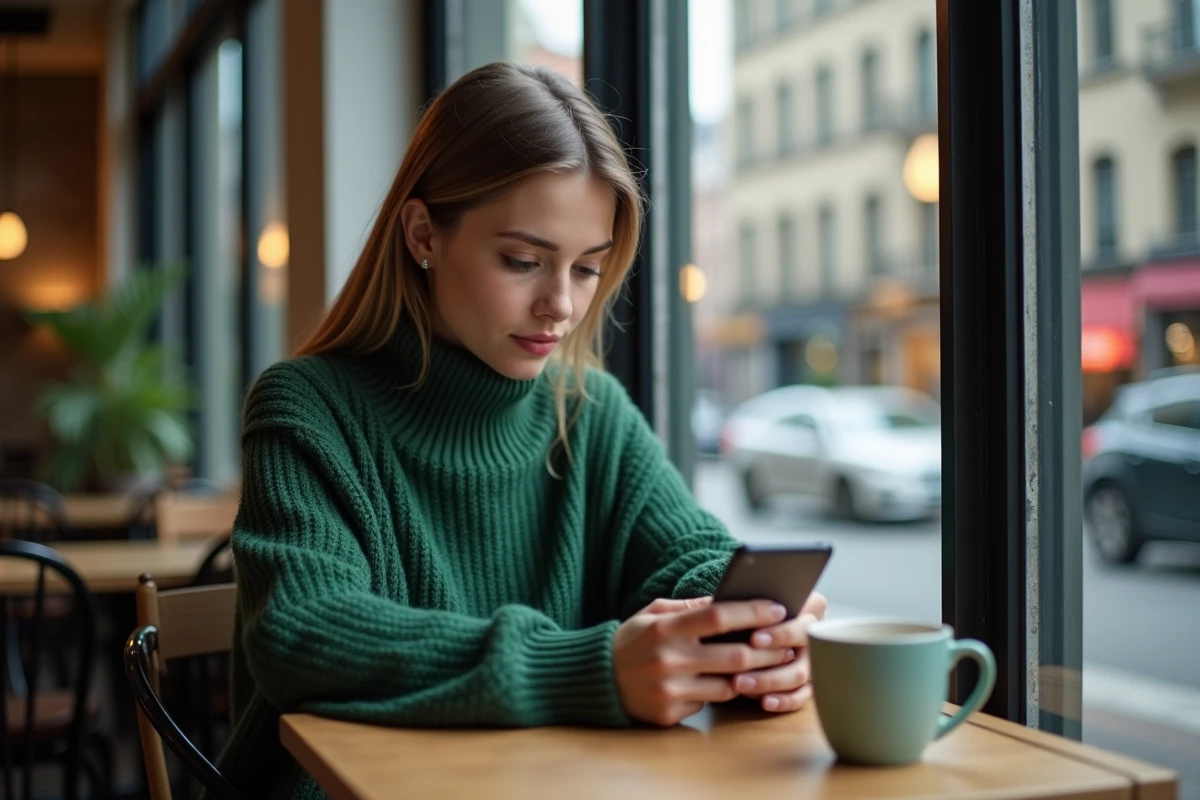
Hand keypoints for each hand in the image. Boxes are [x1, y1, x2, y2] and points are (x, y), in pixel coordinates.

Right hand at [613, 596, 794, 725]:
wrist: (597, 680)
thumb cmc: (631, 641)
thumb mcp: (652, 614)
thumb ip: (688, 607)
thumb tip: (727, 599)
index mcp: (666, 629)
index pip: (719, 617)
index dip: (753, 612)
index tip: (777, 608)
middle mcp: (669, 660)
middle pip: (735, 657)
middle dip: (767, 651)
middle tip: (787, 644)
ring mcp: (670, 691)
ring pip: (728, 686)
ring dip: (748, 676)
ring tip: (764, 665)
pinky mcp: (669, 714)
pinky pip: (708, 704)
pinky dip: (717, 693)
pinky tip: (723, 683)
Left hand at [732, 591, 827, 712]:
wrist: (755, 628)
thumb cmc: (752, 612)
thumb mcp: (751, 601)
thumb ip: (750, 605)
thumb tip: (728, 613)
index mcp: (808, 607)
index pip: (800, 620)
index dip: (780, 632)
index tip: (754, 639)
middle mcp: (814, 633)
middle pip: (801, 651)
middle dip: (772, 657)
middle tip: (743, 663)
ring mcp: (813, 659)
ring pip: (799, 674)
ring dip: (770, 680)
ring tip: (741, 684)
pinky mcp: (808, 683)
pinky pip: (802, 696)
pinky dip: (784, 700)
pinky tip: (765, 702)